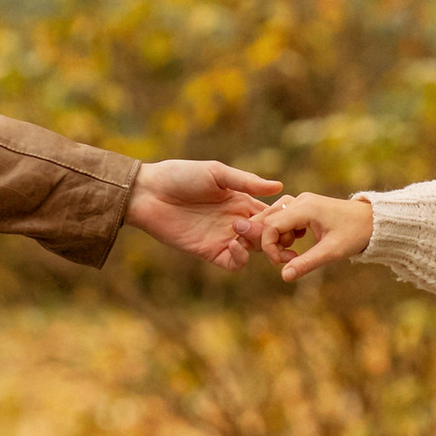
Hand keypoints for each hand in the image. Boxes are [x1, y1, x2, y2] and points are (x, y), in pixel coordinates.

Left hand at [126, 157, 282, 271]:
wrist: (148, 193)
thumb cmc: (179, 176)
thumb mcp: (216, 173)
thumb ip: (246, 182)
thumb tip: (279, 187)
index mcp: (240, 200)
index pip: (271, 213)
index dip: (282, 217)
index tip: (288, 217)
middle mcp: (235, 220)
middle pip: (266, 234)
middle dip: (276, 235)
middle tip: (275, 232)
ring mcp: (223, 237)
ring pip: (254, 250)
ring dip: (259, 245)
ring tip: (249, 234)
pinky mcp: (209, 252)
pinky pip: (234, 263)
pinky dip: (241, 258)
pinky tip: (234, 244)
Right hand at [262, 191, 375, 280]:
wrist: (373, 221)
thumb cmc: (355, 234)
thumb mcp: (331, 252)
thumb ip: (306, 263)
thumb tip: (285, 276)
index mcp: (305, 208)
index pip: (270, 225)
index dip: (269, 246)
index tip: (282, 262)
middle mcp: (300, 200)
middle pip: (268, 219)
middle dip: (270, 241)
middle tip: (286, 258)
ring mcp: (302, 201)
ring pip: (274, 217)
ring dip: (277, 237)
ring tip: (293, 251)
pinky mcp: (305, 206)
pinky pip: (283, 217)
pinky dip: (284, 232)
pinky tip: (296, 242)